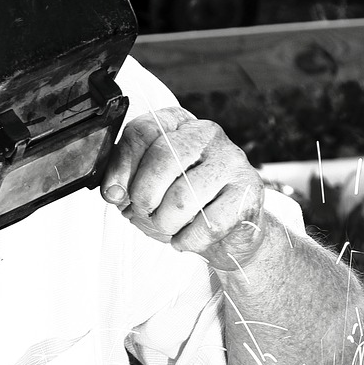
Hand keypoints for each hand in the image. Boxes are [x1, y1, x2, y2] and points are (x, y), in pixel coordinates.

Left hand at [102, 107, 268, 272]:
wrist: (227, 232)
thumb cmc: (181, 206)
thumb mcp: (146, 188)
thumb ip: (125, 182)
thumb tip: (113, 191)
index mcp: (177, 124)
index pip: (142, 132)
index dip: (122, 168)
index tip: (116, 195)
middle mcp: (207, 133)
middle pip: (162, 159)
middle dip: (144, 198)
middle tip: (145, 215)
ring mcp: (232, 160)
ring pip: (182, 197)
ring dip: (165, 225)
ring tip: (168, 229)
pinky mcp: (249, 191)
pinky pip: (208, 224)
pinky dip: (189, 241)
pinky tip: (187, 239)